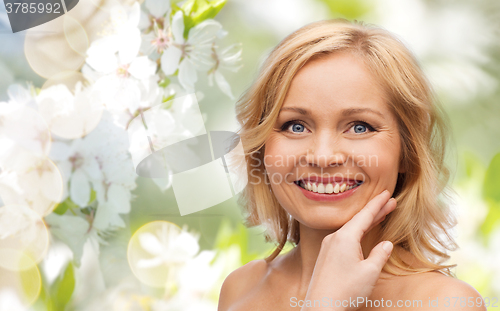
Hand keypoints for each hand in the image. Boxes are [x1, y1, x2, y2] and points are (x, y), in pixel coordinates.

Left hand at [302, 190, 396, 310]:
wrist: (321, 308)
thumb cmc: (345, 291)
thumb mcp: (369, 272)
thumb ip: (379, 255)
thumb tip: (386, 244)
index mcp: (345, 237)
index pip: (364, 215)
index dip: (378, 204)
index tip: (387, 193)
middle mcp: (334, 238)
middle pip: (358, 220)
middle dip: (375, 211)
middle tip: (390, 202)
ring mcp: (328, 247)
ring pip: (350, 229)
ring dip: (366, 222)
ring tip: (381, 214)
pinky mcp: (326, 256)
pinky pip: (344, 238)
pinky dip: (356, 233)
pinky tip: (362, 234)